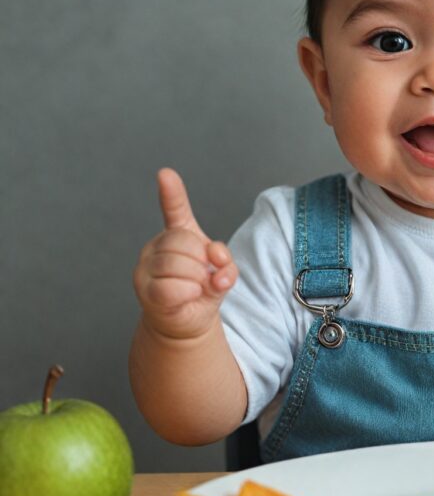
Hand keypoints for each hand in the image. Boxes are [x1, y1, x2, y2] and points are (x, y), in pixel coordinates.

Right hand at [133, 168, 238, 339]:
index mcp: (178, 235)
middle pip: (183, 241)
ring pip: (178, 264)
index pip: (175, 209)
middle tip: (203, 276)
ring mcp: (146, 267)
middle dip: (202, 261)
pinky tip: (189, 296)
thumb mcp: (223, 272)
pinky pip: (172, 287)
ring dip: (197, 279)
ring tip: (196, 287)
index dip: (172, 192)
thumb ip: (226, 263)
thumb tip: (217, 263)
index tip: (166, 174)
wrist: (189, 321)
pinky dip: (189, 293)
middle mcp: (157, 246)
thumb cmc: (204, 290)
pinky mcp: (145, 289)